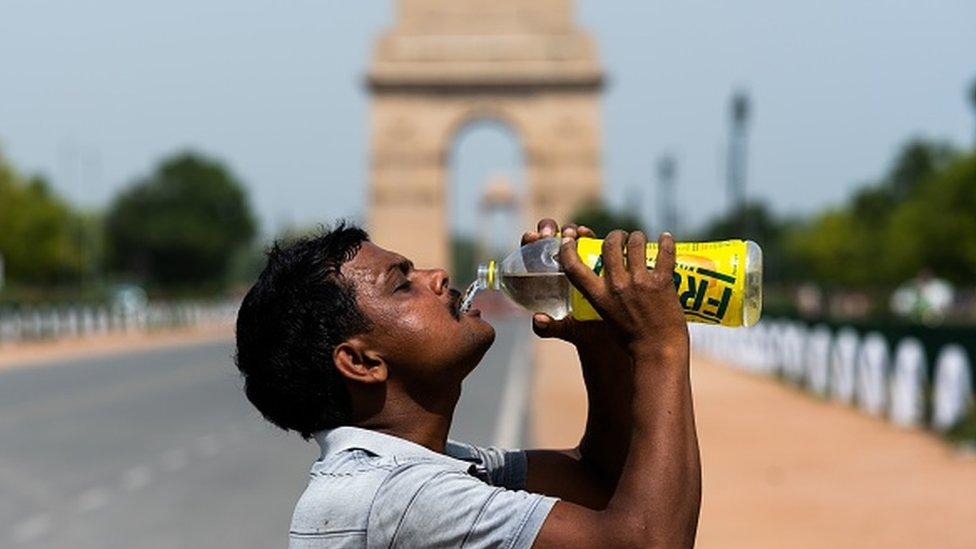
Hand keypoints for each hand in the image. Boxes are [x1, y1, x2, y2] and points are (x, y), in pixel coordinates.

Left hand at [521, 219, 611, 347]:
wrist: (613, 333)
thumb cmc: (585, 331)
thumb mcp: (567, 330)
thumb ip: (549, 328)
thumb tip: (538, 319)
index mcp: (544, 279)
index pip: (531, 255)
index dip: (529, 243)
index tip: (532, 239)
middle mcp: (559, 265)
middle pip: (548, 239)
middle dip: (547, 229)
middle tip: (550, 234)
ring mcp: (578, 259)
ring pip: (569, 237)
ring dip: (568, 230)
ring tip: (571, 233)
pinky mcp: (596, 257)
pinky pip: (589, 241)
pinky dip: (585, 234)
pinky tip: (585, 233)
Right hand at [559, 230, 687, 360]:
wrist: (658, 352)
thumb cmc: (630, 340)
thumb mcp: (605, 318)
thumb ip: (600, 299)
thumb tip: (587, 290)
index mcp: (599, 297)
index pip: (574, 267)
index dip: (568, 249)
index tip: (570, 240)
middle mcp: (617, 286)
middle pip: (610, 245)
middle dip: (615, 236)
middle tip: (621, 237)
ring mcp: (640, 282)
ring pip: (636, 242)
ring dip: (638, 237)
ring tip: (640, 239)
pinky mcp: (662, 282)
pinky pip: (664, 253)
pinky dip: (666, 242)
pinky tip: (666, 238)